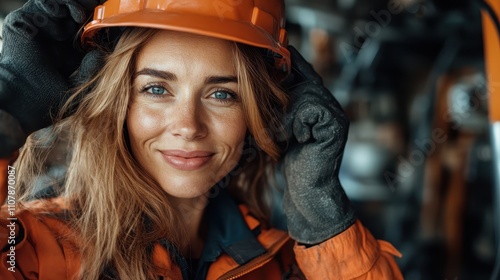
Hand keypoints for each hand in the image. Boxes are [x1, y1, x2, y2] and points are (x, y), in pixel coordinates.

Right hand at [0, 0, 101, 156]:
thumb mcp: (82, 83)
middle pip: (76, 12)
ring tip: (86, 13)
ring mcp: (42, 28)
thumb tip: (101, 54)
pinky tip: (71, 16)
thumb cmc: (52, 96)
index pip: (88, 27)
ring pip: (61, 5)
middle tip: (101, 9)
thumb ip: (93, 69)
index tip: (114, 21)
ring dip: (77, 5)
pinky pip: (43, 4)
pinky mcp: (26, 21)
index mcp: (71, 48)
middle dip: (90, 9)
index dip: (100, 21)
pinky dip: (57, 4)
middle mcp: (57, 36)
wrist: (26, 97)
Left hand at [280, 46, 355, 244]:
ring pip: (307, 94)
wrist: (306, 191)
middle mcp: (331, 108)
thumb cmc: (291, 163)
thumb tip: (265, 79)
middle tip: (272, 111)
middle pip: (305, 81)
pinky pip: (311, 109)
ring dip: (287, 113)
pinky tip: (294, 139)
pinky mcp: (336, 128)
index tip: (278, 51)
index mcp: (319, 106)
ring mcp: (336, 117)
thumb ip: (281, 106)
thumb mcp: (281, 128)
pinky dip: (296, 122)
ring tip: (281, 133)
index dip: (292, 63)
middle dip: (283, 92)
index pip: (306, 75)